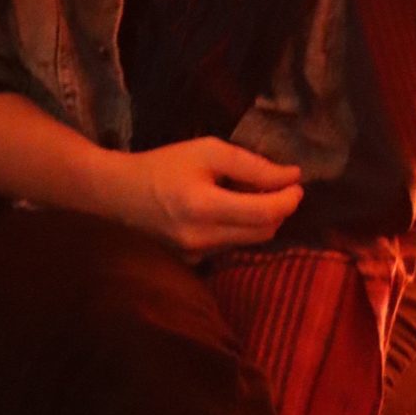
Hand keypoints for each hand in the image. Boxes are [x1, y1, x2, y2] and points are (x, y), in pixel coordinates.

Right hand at [112, 137, 303, 257]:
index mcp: (204, 207)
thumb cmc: (163, 165)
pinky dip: (239, 229)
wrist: (118, 194)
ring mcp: (196, 256)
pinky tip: (227, 211)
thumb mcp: (207, 150)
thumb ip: (252, 165)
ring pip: (250, 241)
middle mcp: (202, 239)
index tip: (297, 183)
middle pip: (264, 232)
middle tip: (278, 187)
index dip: (288, 199)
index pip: (265, 213)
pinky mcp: (192, 263)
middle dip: (279, 210)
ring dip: (259, 220)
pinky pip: (231, 247)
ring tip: (249, 195)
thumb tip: (292, 177)